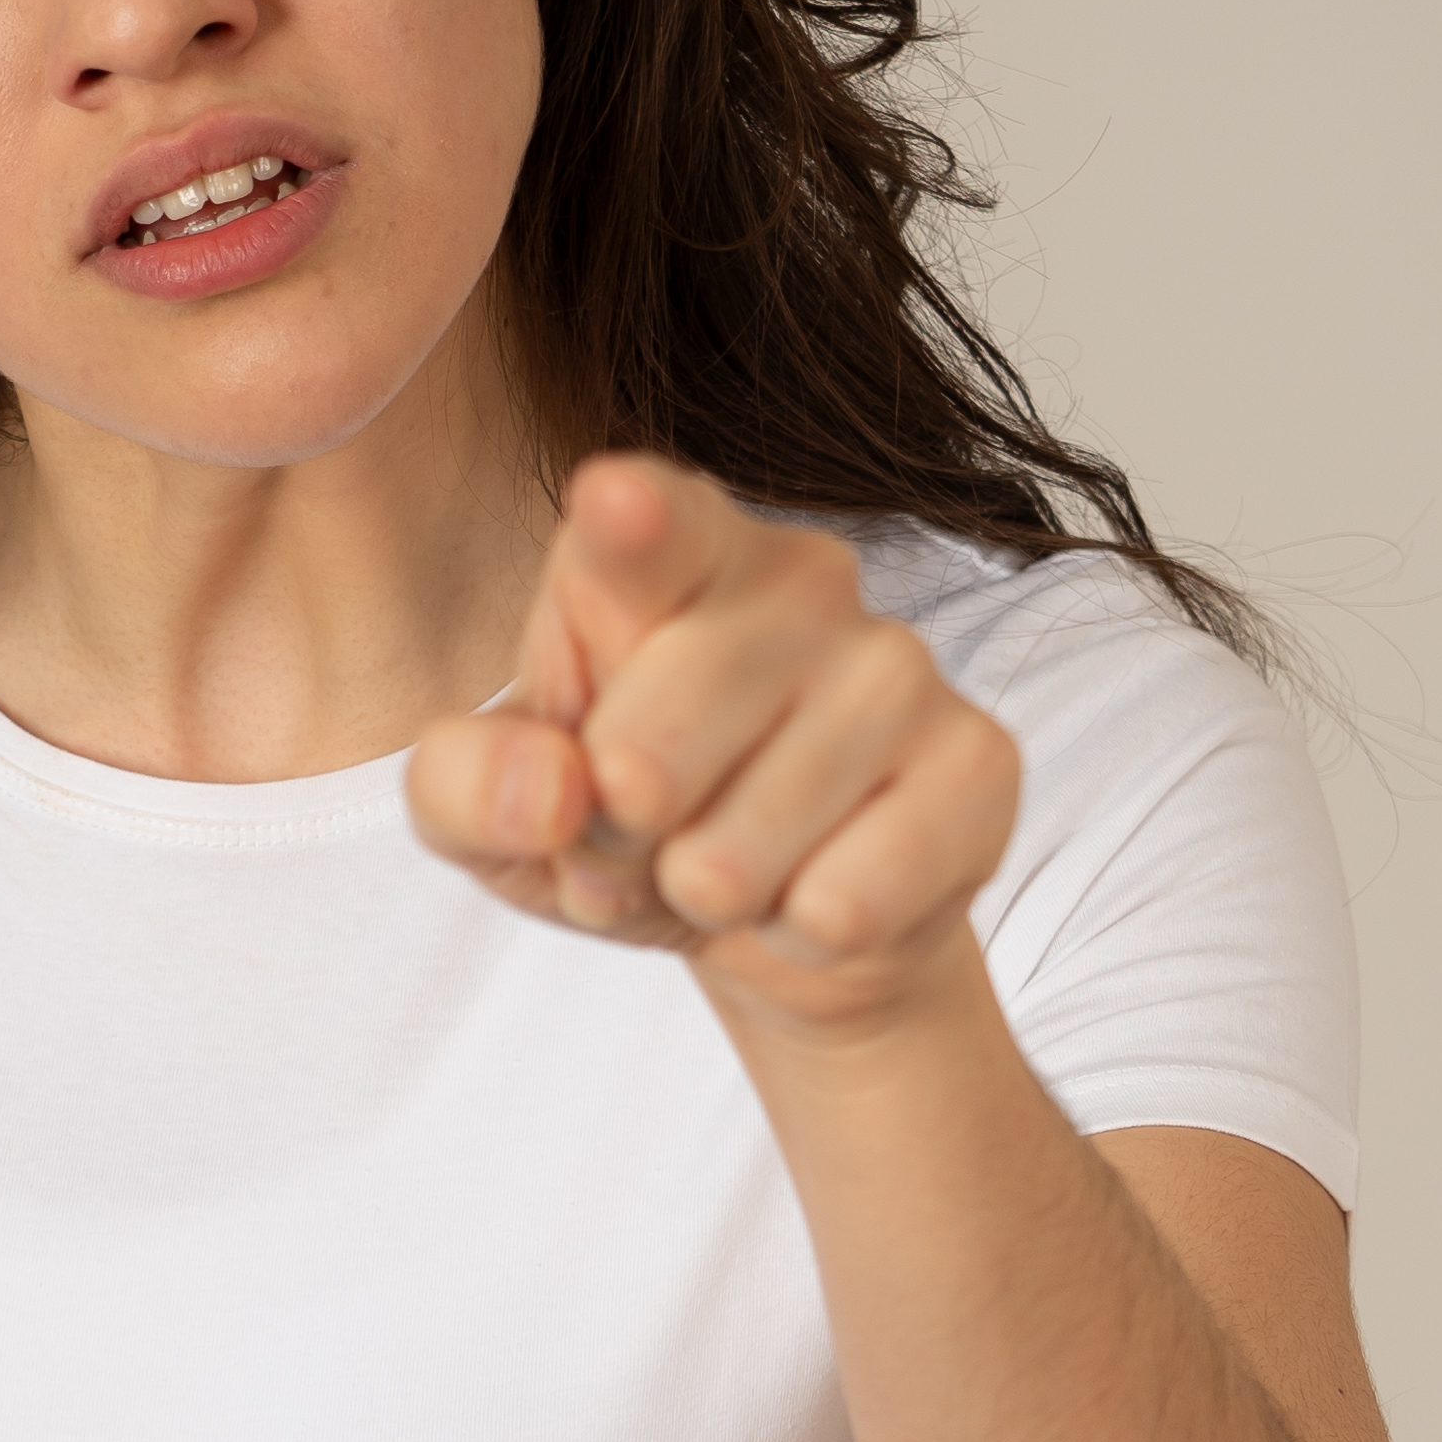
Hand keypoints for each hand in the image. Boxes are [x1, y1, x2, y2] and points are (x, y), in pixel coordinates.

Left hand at [407, 454, 1020, 1045]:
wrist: (776, 924)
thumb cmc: (622, 828)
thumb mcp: (491, 817)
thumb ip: (464, 786)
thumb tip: (552, 790)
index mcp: (665, 552)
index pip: (644, 527)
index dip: (628, 528)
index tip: (611, 505)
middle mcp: (797, 577)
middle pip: (643, 751)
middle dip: (610, 841)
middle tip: (634, 834)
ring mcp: (899, 665)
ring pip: (739, 848)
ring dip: (704, 896)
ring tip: (719, 868)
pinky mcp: (977, 764)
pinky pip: (843, 903)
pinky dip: (798, 936)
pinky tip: (810, 895)